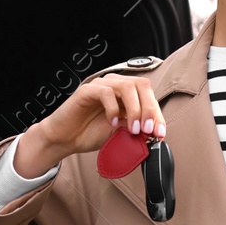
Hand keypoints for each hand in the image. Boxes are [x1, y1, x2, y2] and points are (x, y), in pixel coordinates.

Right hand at [14, 73, 167, 176]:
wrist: (66, 139)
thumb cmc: (91, 133)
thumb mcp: (121, 133)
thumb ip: (137, 128)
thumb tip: (155, 131)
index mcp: (127, 94)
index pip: (149, 95)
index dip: (157, 113)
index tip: (160, 133)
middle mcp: (116, 86)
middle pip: (142, 85)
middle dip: (149, 109)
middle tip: (148, 129)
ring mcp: (101, 86)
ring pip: (127, 87)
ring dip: (134, 109)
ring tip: (132, 129)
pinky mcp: (87, 90)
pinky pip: (106, 92)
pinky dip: (113, 108)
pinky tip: (111, 122)